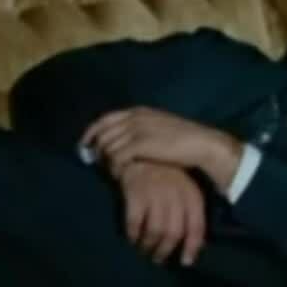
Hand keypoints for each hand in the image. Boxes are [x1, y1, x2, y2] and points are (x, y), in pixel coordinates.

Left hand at [82, 107, 241, 191]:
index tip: (85, 145)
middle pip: (102, 134)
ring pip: (107, 147)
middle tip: (96, 163)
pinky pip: (116, 158)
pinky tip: (120, 175)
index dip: (90, 133)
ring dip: (106, 161)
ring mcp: (136, 130)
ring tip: (112, 171)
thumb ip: (141, 128)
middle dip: (95, 149)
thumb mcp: (159, 126)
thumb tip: (124, 139)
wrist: (201, 143)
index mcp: (138, 111)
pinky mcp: (139, 145)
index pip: (104, 119)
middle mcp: (134, 118)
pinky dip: (115, 168)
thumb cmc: (183, 138)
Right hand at [117, 161, 206, 266]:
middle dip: (164, 250)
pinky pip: (134, 223)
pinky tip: (131, 237)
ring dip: (147, 246)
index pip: (196, 226)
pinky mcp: (135, 193)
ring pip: (154, 231)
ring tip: (143, 249)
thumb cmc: (165, 173)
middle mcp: (176, 194)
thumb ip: (188, 211)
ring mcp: (155, 193)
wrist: (142, 151)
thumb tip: (194, 243)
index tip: (185, 262)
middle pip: (173, 233)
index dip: (192, 247)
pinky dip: (132, 235)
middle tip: (157, 258)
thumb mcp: (184, 188)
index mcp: (192, 193)